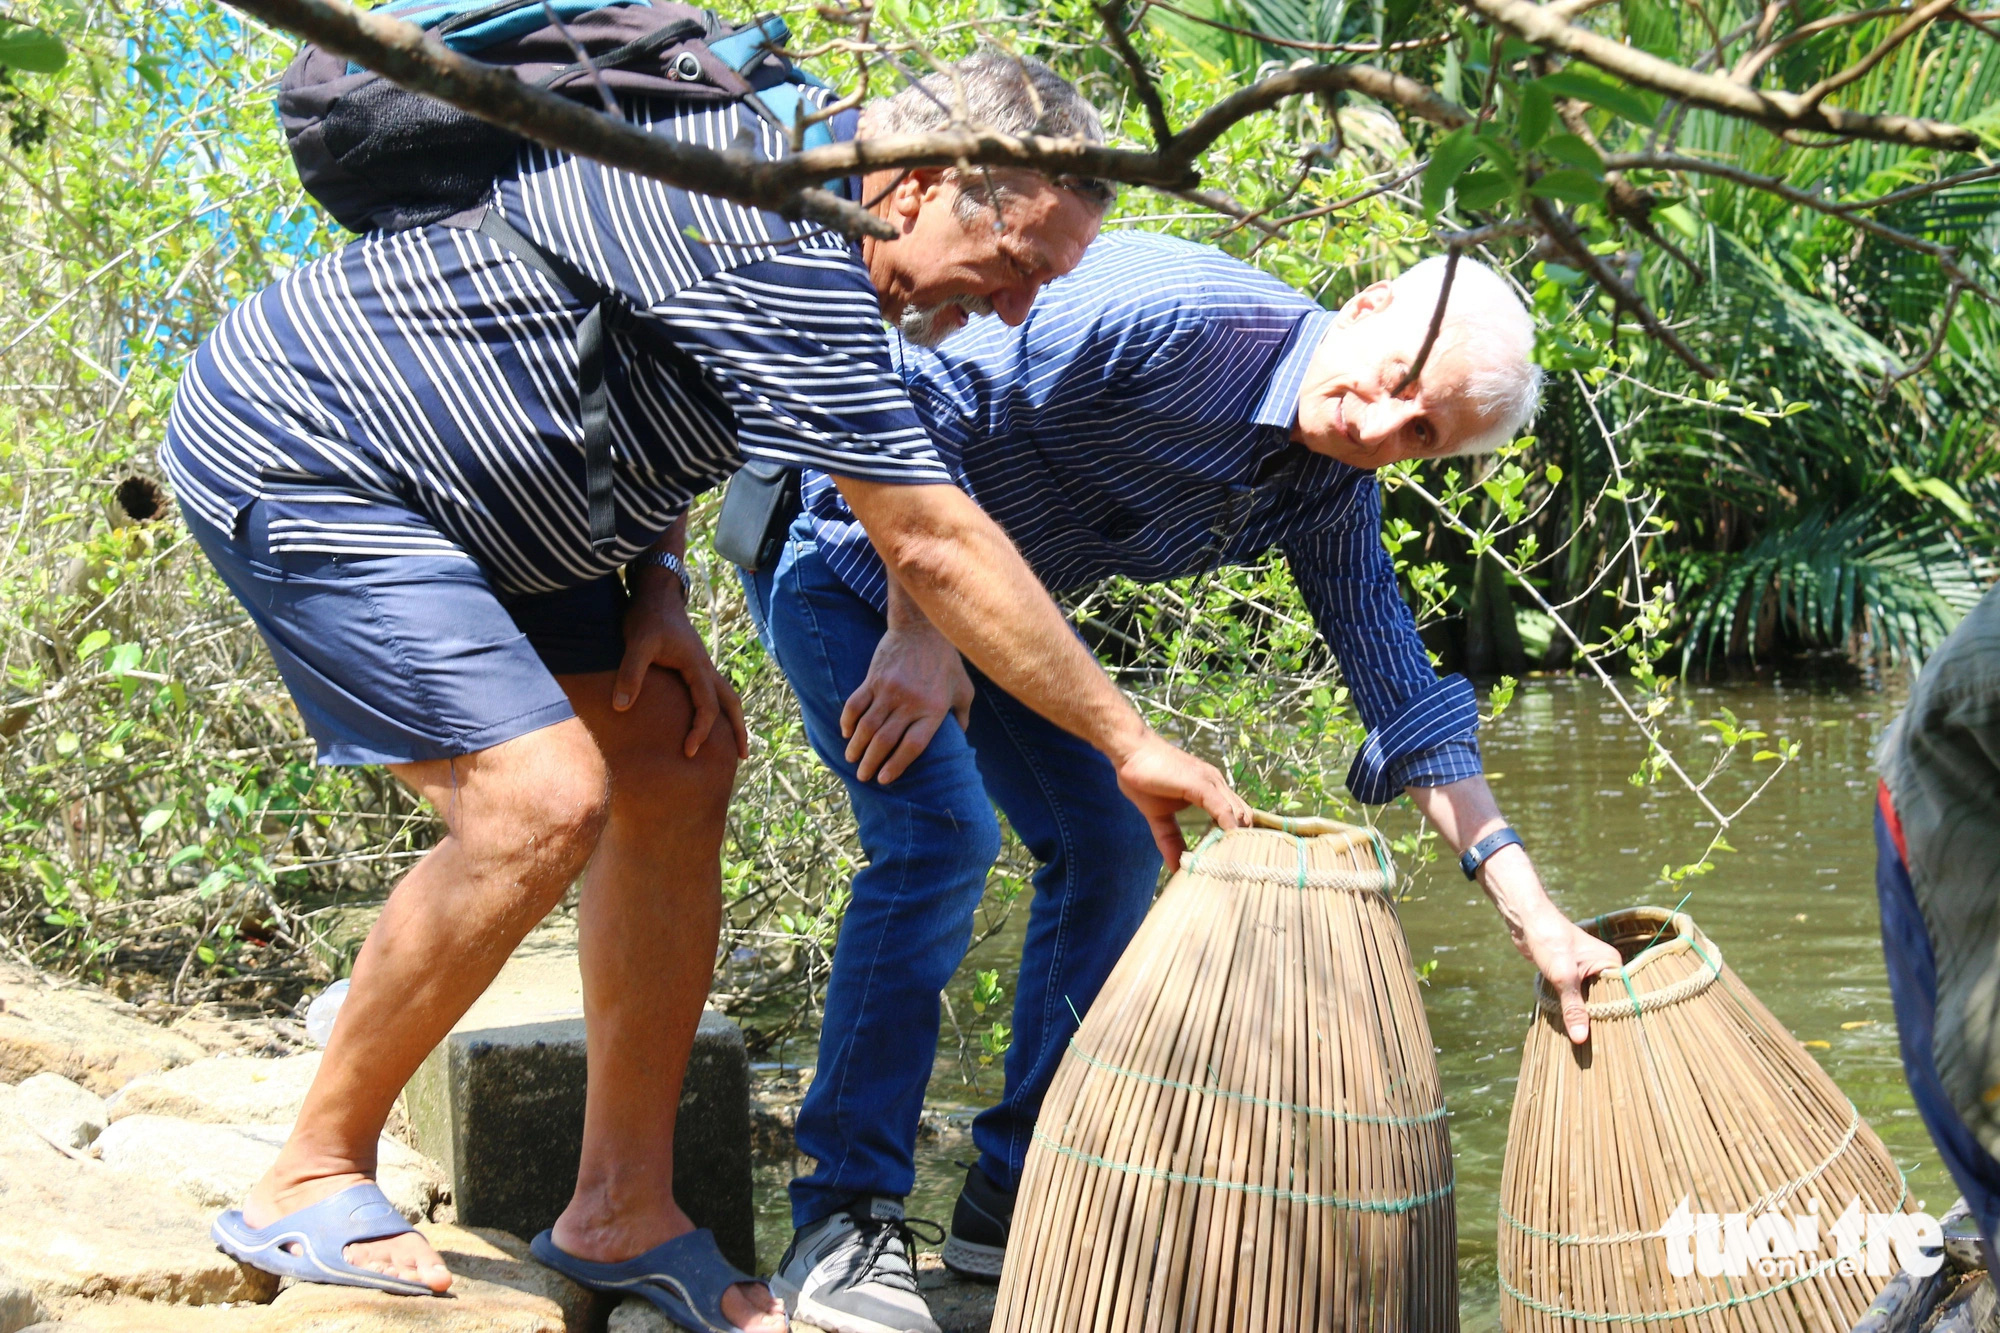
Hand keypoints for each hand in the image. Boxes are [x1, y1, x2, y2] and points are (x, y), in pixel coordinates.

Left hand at [613, 586, 748, 759]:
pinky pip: (713, 691)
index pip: (707, 706)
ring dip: (733, 720)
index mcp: (697, 667)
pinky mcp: (692, 665)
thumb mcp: (637, 644)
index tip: (688, 751)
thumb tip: (621, 707)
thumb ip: (631, 673)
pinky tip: (709, 718)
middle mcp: (705, 668)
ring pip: (726, 696)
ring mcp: (701, 666)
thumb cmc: (647, 617)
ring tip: (734, 744)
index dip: (700, 731)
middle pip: (732, 703)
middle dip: (738, 730)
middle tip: (742, 757)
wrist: (656, 594)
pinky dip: (718, 708)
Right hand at [841, 621, 974, 783]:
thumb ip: (962, 716)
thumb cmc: (946, 660)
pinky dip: (848, 721)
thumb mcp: (963, 689)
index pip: (912, 746)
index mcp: (933, 709)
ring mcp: (889, 690)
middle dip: (871, 762)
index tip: (885, 778)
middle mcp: (909, 702)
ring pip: (866, 726)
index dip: (897, 765)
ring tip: (851, 759)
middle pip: (885, 741)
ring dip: (856, 746)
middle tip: (863, 776)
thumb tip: (960, 738)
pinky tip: (845, 733)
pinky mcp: (873, 679)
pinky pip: (855, 704)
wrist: (923, 627)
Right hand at [1112, 733, 1251, 865]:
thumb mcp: (1159, 817)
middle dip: (1241, 843)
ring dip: (1237, 839)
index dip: (1236, 839)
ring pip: (1237, 814)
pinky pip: (1222, 808)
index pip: (1235, 817)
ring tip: (1234, 861)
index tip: (1232, 861)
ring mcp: (1211, 783)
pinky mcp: (1201, 784)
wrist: (1131, 751)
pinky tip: (1227, 843)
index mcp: (1210, 791)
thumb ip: (1171, 840)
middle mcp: (1216, 785)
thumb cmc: (1144, 778)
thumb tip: (1176, 868)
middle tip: (1235, 866)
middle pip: (1243, 817)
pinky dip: (1227, 826)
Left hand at [1509, 895, 1621, 1045]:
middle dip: (1599, 1019)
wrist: (1526, 921)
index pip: (1622, 997)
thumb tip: (1581, 1038)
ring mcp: (1587, 970)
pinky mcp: (1570, 974)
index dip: (1617, 1017)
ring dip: (1584, 1014)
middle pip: (1606, 1000)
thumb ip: (1573, 1007)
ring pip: (1590, 999)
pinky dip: (1573, 1007)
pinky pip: (1577, 996)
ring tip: (1586, 1041)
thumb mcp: (1563, 976)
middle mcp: (1603, 967)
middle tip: (1597, 1046)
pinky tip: (1571, 1024)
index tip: (1614, 1039)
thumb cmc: (1549, 941)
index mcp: (1611, 963)